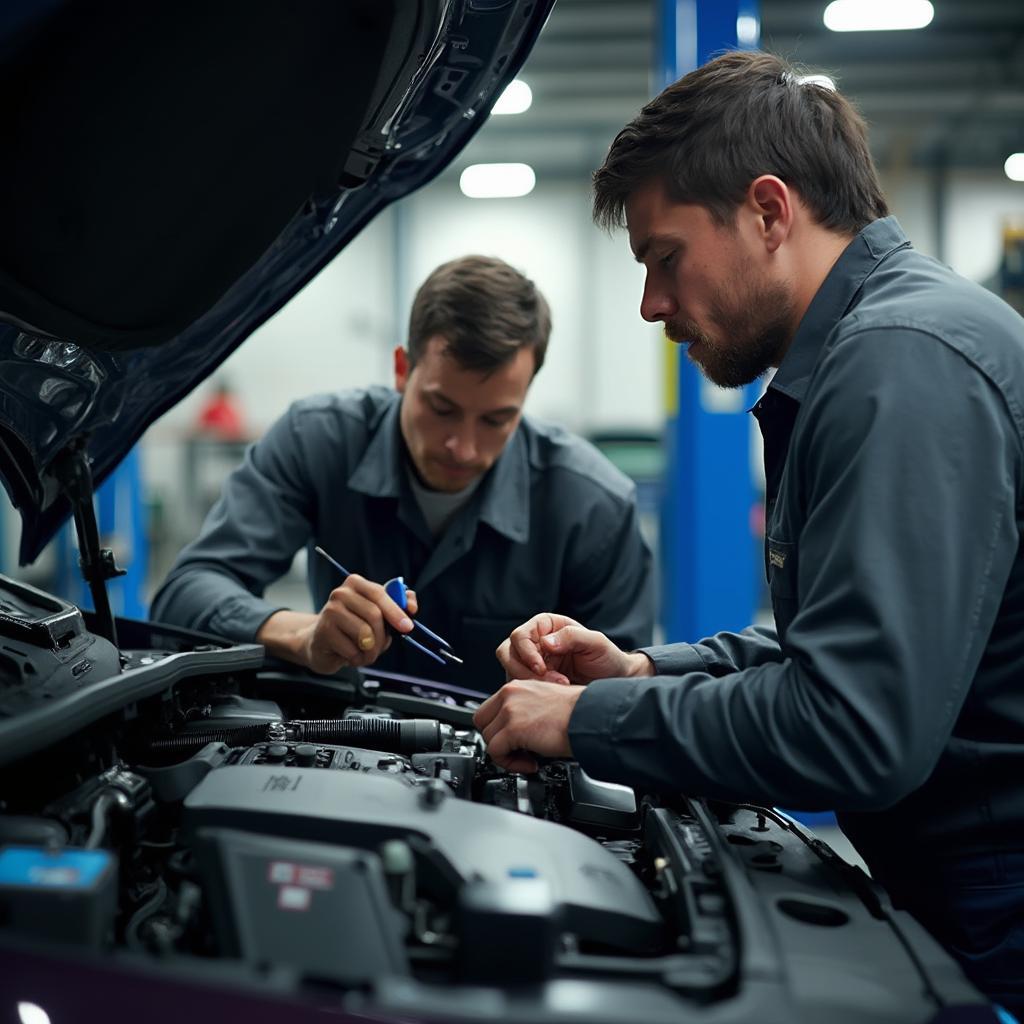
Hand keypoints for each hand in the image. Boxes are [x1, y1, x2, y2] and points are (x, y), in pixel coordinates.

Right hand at [258, 576, 416, 673]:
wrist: (320, 643)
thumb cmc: (353, 627)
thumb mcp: (377, 615)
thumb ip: (397, 606)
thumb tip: (411, 605)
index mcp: (356, 583)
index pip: (380, 594)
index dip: (396, 611)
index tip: (407, 627)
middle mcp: (341, 593)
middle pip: (374, 615)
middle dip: (383, 637)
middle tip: (381, 647)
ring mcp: (329, 612)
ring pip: (365, 634)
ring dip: (372, 651)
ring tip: (365, 652)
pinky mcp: (323, 632)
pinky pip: (352, 650)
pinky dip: (358, 659)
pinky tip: (351, 656)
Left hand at [473, 679, 585, 772]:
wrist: (590, 716)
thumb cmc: (578, 713)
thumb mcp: (544, 702)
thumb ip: (524, 710)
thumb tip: (513, 731)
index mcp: (517, 686)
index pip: (490, 709)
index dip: (499, 728)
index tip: (513, 740)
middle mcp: (510, 694)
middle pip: (482, 722)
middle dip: (496, 740)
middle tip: (515, 750)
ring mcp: (510, 710)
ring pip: (488, 739)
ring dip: (505, 754)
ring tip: (527, 758)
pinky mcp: (513, 728)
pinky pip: (496, 753)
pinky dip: (510, 763)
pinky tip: (530, 763)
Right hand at [496, 613, 652, 685]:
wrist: (614, 681)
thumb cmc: (607, 657)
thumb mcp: (596, 642)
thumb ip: (572, 637)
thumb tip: (546, 642)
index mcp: (546, 626)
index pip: (520, 636)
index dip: (526, 653)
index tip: (541, 668)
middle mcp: (535, 642)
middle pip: (508, 653)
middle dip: (523, 671)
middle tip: (546, 682)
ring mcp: (532, 662)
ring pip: (511, 671)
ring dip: (529, 683)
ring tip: (557, 687)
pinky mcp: (534, 681)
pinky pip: (521, 687)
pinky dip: (533, 693)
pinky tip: (553, 695)